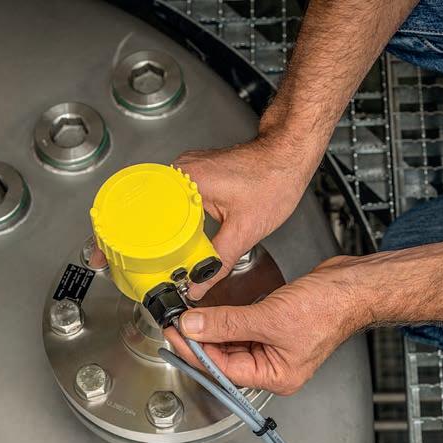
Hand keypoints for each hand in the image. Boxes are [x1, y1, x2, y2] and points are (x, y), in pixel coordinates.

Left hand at [164, 256, 369, 395]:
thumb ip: (226, 323)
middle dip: (199, 341)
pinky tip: (211, 312)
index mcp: (276, 376)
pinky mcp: (273, 327)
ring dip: (211, 329)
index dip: (195, 352)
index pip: (224, 370)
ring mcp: (273, 346)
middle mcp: (273, 366)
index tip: (175, 335)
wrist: (351, 285)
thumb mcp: (269, 317)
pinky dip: (225, 320)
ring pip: (231, 343)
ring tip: (188, 317)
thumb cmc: (328, 308)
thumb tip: (193, 327)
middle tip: (176, 323)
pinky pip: (242, 328)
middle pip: (225, 359)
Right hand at [174, 135, 313, 299]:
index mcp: (185, 179)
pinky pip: (183, 203)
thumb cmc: (274, 179)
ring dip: (180, 232)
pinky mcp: (199, 175)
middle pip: (159, 217)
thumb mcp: (244, 230)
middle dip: (169, 243)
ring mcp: (189, 170)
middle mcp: (181, 170)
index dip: (158, 248)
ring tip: (191, 247)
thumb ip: (218, 262)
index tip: (165, 269)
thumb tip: (198, 285)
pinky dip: (189, 221)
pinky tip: (200, 231)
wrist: (289, 157)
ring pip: (171, 211)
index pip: (154, 220)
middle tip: (177, 263)